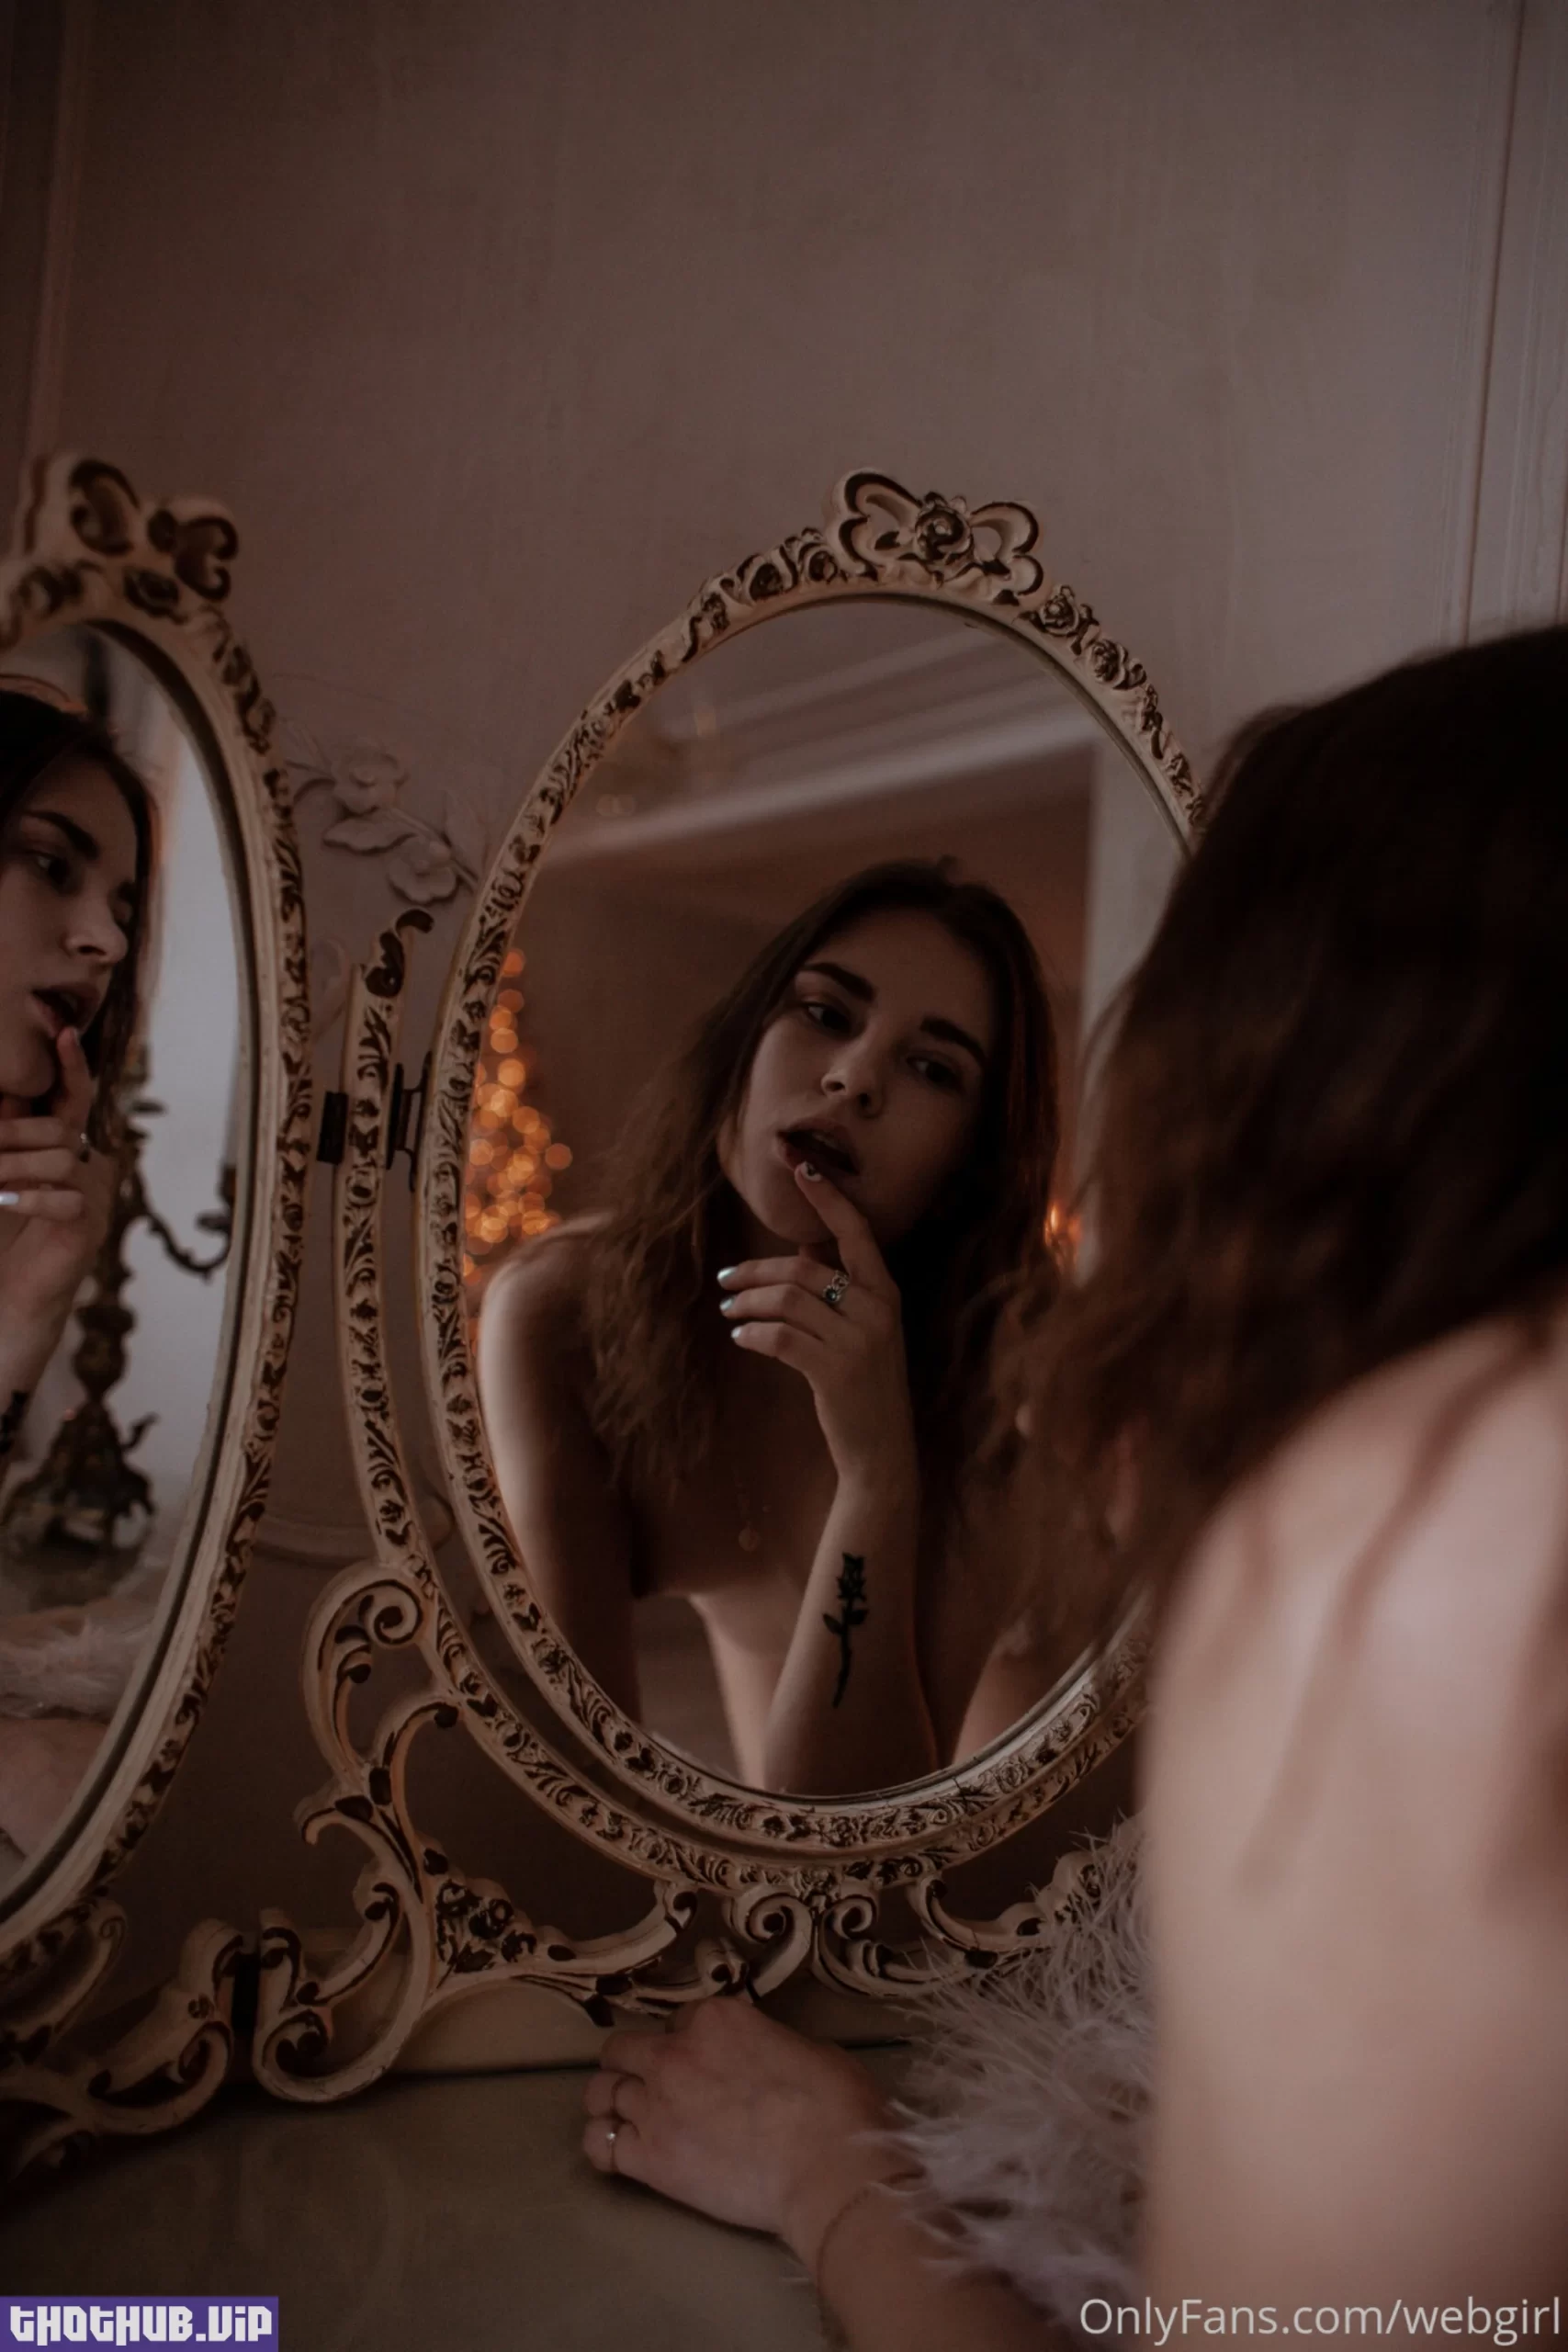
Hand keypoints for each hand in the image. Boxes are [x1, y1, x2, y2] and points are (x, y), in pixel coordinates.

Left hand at [0, 1029, 113, 1360]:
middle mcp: (91, 1167)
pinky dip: (27, 1197)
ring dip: (12, 1166)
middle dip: (12, 1132)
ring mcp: (95, 1197)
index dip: (72, 1065)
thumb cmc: (7, 1231)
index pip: (76, 1098)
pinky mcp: (88, 1227)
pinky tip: (6, 1202)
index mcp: (72, 1147)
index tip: (63, 1029)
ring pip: (59, 1159)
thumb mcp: (4, 1171)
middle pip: (59, 1128)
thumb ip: (9, 1133)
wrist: (17, 1295)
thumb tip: (6, 1090)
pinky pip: (62, 1198)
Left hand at [582, 1994, 895, 2261]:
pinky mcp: (649, 2158)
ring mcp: (656, 2105)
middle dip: (631, 2063)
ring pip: (600, 2093)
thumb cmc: (835, 2104)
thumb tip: (768, 2064)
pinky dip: (604, 2146)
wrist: (826, 2164)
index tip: (701, 2063)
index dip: (688, 2041)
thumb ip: (769, 2047)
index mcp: (716, 2018)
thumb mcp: (806, 2049)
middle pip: (622, 2048)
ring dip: (610, 2101)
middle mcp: (675, 2054)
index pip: (679, 2020)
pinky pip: (600, 2145)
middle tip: (651, 2086)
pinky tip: (617, 2154)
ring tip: (625, 2118)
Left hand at [718, 1163, 916, 1488]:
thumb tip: (802, 1246)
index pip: (855, 1231)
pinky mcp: (835, 1371)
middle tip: (725, 1278)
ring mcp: (858, 1341)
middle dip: (755, 1270)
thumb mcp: (863, 1330)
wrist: (882, 1449)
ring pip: (785, 1300)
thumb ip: (839, 1287)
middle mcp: (877, 1310)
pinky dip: (752, 1333)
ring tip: (728, 1310)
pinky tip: (741, 1337)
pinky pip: (780, 1337)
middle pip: (801, 1268)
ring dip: (746, 1302)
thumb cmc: (865, 1383)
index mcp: (886, 1293)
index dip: (827, 1196)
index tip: (800, 1164)